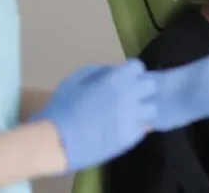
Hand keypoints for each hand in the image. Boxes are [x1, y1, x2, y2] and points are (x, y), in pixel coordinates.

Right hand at [28, 60, 156, 171]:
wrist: (58, 141)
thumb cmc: (63, 107)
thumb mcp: (75, 79)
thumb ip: (98, 70)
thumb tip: (113, 70)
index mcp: (116, 79)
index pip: (138, 67)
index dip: (131, 71)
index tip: (125, 77)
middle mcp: (130, 96)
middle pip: (150, 86)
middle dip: (141, 88)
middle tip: (129, 95)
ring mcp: (133, 118)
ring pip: (150, 109)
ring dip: (141, 109)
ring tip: (128, 114)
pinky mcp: (131, 137)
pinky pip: (142, 128)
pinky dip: (135, 126)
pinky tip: (122, 127)